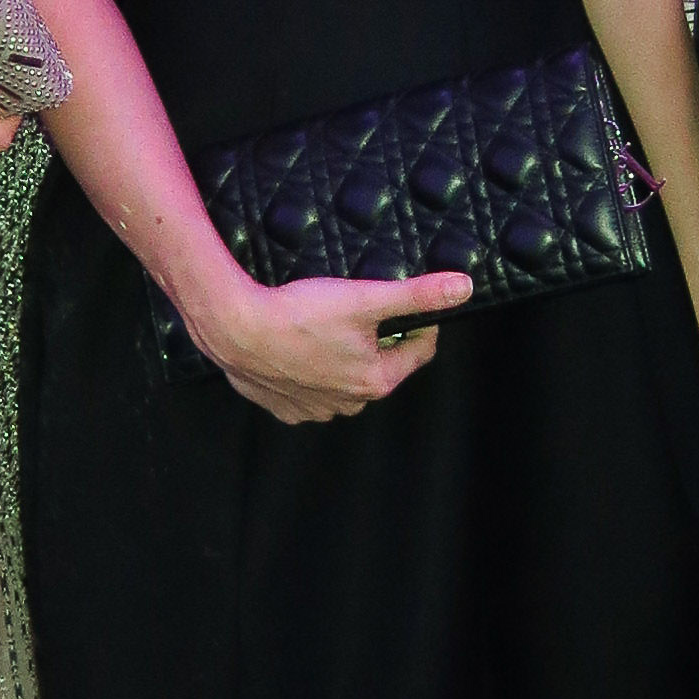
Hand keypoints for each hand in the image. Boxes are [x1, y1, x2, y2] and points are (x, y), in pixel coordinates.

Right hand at [190, 267, 474, 423]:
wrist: (234, 329)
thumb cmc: (298, 314)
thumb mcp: (365, 298)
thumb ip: (417, 295)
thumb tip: (464, 288)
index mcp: (377, 380)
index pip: (419, 350)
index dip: (418, 321)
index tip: (404, 303)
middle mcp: (350, 403)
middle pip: (381, 365)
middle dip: (376, 340)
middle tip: (354, 311)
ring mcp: (316, 410)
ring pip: (345, 378)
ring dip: (342, 357)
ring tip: (323, 327)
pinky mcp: (286, 409)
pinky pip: (311, 390)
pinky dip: (310, 371)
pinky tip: (298, 347)